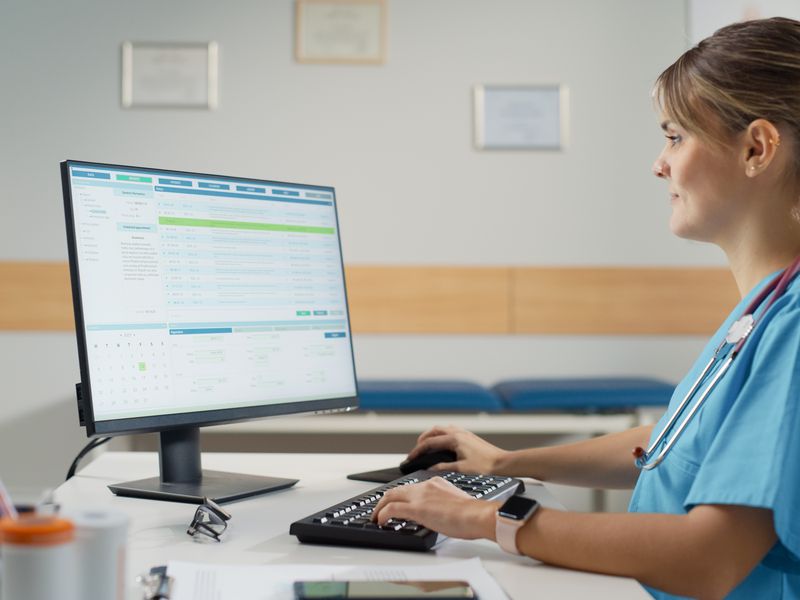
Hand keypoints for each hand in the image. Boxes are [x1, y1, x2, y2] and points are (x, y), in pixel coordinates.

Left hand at [372, 477, 498, 539]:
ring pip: (390, 496)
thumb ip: (443, 503)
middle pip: (396, 489)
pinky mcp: (417, 508)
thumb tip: (439, 514)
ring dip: (380, 507)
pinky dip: (383, 514)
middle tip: (379, 510)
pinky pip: (392, 509)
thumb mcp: (455, 502)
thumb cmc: (472, 514)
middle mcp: (426, 486)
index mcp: (436, 483)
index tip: (395, 503)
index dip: (400, 495)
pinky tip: (381, 522)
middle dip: (384, 500)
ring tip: (376, 517)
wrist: (477, 515)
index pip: (411, 487)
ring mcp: (420, 496)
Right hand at [407, 425, 507, 473]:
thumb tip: (431, 468)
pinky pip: (450, 430)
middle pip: (433, 431)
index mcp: (455, 439)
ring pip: (441, 429)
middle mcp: (458, 433)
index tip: (410, 457)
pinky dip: (441, 435)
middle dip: (422, 440)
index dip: (417, 450)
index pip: (430, 442)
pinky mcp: (469, 436)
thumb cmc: (486, 466)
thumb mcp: (462, 469)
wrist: (503, 463)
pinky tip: (442, 443)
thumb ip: (444, 467)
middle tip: (415, 450)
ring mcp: (464, 433)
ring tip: (425, 445)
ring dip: (431, 435)